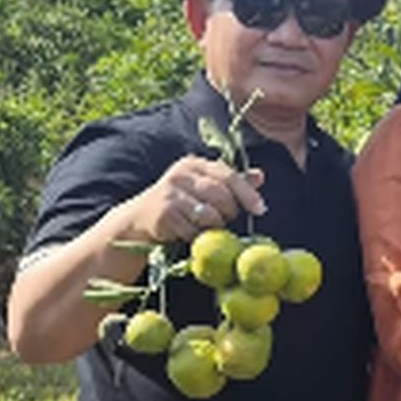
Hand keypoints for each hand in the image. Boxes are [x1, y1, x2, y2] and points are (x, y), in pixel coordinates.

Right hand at [124, 156, 265, 242]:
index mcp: (195, 164)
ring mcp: (171, 193)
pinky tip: (190, 233)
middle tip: (227, 220)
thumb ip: (231, 182)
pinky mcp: (164, 213)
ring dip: (214, 226)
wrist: (140, 219)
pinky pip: (194, 230)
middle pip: (221, 195)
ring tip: (206, 226)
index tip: (261, 209)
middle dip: (230, 212)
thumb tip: (260, 176)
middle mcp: (182, 174)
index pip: (229, 176)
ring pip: (209, 214)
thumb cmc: (179, 202)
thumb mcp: (203, 187)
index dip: (247, 193)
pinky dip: (197, 236)